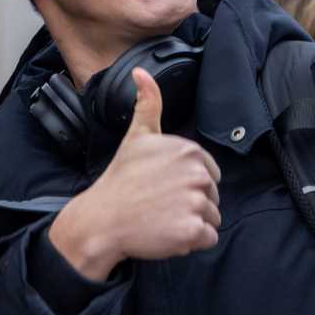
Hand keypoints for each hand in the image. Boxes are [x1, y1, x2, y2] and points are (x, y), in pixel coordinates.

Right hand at [49, 69, 220, 281]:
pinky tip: (167, 233)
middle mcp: (197, 174)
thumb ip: (148, 104)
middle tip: (160, 204)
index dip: (187, 184)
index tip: (163, 187)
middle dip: (190, 204)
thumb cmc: (121, 179)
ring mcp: (195, 202)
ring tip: (162, 218)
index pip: (210, 174)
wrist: (102, 219)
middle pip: (213, 196)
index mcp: (190, 151)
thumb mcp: (137, 137)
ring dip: (191, 224)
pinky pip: (208, 238)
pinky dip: (191, 242)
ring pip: (212, 218)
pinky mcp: (192, 231)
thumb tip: (141, 72)